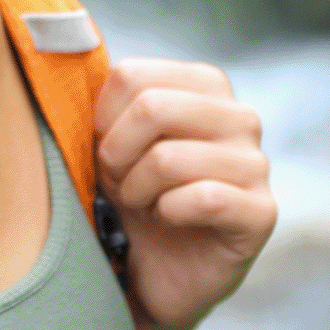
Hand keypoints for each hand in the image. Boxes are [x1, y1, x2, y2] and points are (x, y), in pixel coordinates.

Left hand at [95, 58, 276, 329]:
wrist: (153, 272)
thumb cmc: (130, 196)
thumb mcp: (109, 142)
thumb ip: (103, 100)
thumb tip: (68, 56)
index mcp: (204, 84)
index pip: (131, 75)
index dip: (102, 121)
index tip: (104, 151)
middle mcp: (239, 115)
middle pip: (153, 107)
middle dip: (117, 155)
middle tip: (119, 184)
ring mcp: (256, 163)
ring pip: (170, 157)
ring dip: (138, 191)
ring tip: (143, 206)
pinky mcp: (262, 212)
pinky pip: (204, 198)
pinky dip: (169, 213)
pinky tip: (169, 222)